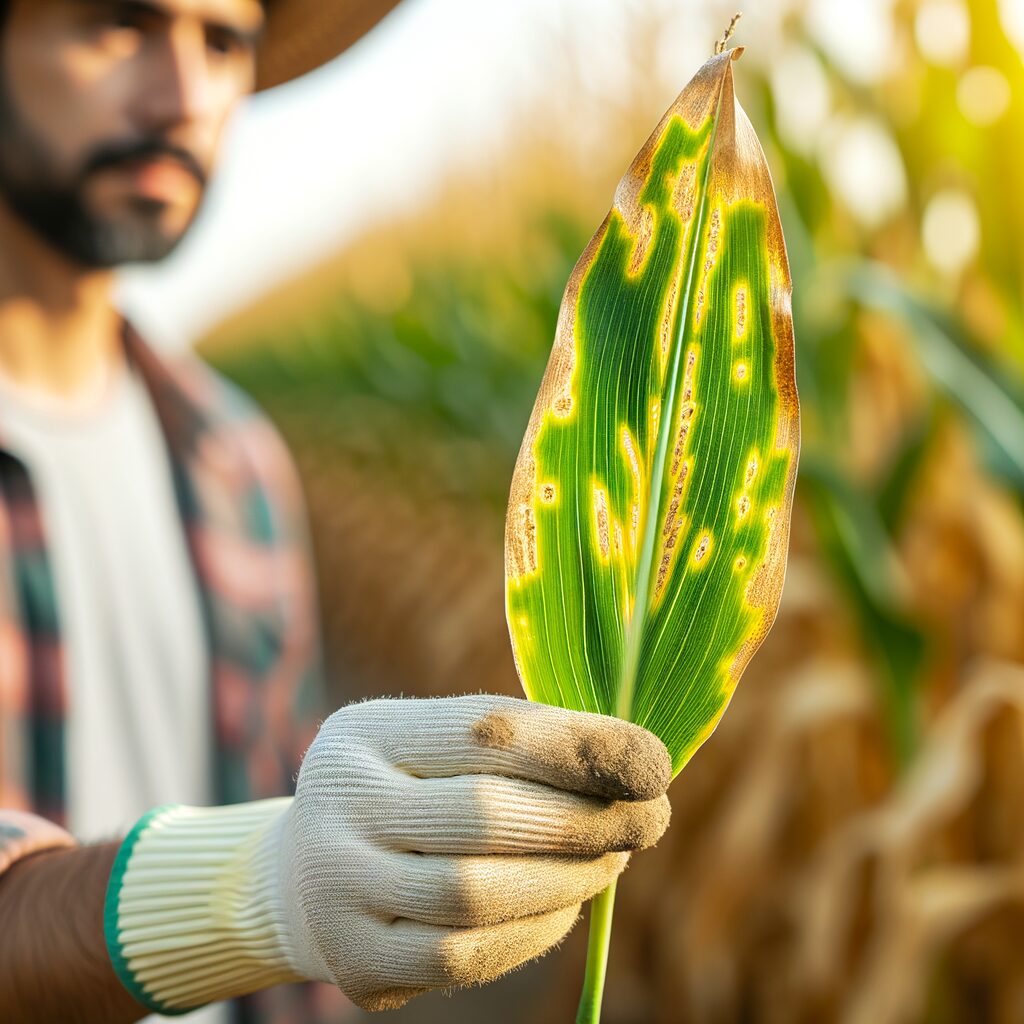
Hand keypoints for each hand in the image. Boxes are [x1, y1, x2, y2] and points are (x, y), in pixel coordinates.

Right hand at [275, 694, 671, 1008]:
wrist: (301, 875)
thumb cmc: (404, 791)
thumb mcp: (435, 745)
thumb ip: (517, 746)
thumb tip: (633, 769)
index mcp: (367, 733)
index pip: (486, 730)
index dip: (581, 745)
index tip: (653, 761)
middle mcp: (339, 804)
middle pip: (484, 814)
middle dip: (585, 818)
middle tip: (650, 817)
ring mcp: (338, 888)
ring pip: (476, 895)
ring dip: (569, 878)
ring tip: (612, 858)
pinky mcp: (356, 962)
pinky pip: (465, 958)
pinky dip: (534, 931)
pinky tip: (566, 906)